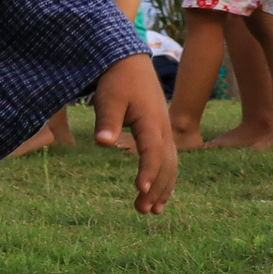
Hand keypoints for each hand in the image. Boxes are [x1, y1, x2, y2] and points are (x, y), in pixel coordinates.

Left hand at [92, 53, 176, 213]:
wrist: (130, 63)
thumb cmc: (117, 80)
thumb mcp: (109, 98)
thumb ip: (107, 121)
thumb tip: (102, 143)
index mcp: (151, 121)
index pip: (152, 152)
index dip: (147, 171)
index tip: (140, 190)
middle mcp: (163, 129)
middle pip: (165, 164)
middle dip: (156, 189)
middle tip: (142, 211)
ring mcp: (164, 132)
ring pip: (170, 165)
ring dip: (162, 188)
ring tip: (150, 211)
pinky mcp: (160, 133)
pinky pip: (168, 160)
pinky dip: (165, 178)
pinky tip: (158, 195)